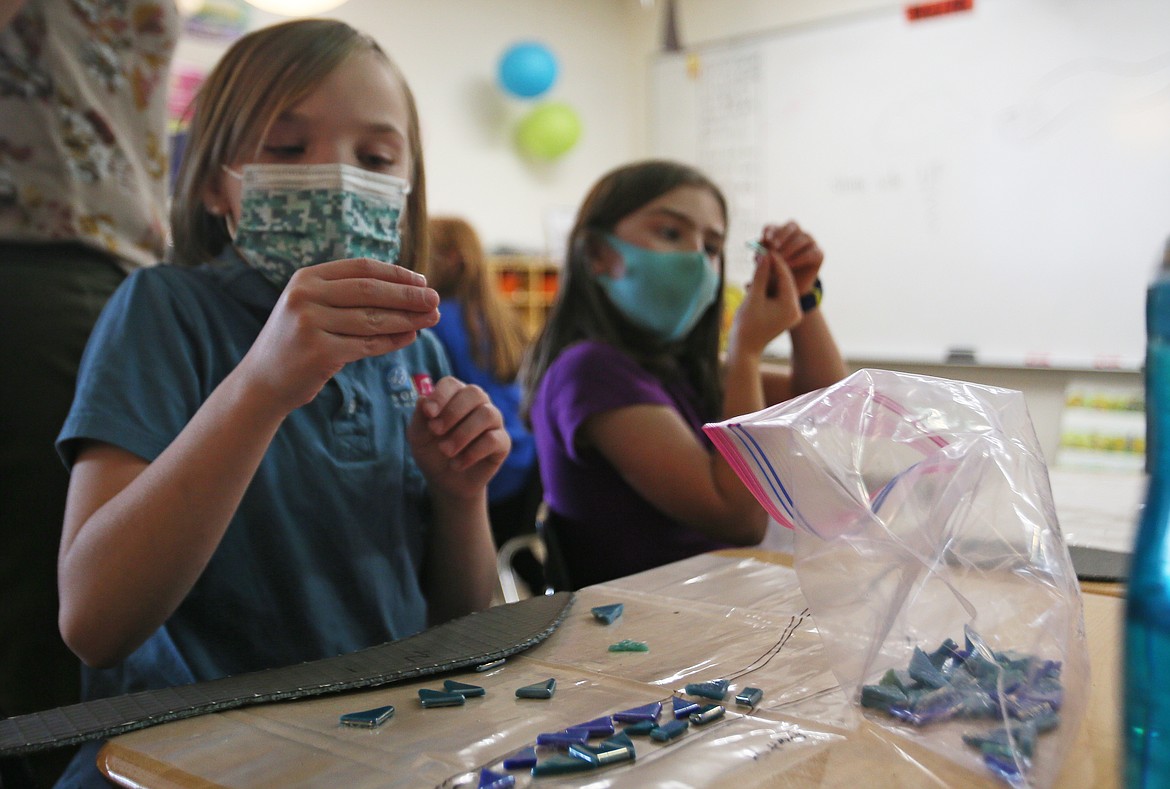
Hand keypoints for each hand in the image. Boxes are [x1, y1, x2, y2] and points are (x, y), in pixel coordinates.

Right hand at [237, 258, 439, 413]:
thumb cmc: (298, 342)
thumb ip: (349, 296)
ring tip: (432, 319)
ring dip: (408, 319)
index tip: (422, 282)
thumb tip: (409, 290)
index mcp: (307, 278)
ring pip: (373, 319)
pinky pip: (367, 345)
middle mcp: (305, 296)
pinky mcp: (319, 353)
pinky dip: (393, 341)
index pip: (361, 268)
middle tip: (436, 300)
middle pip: (370, 291)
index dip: (396, 274)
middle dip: (408, 295)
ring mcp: (310, 324)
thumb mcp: (314, 307)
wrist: (264, 381)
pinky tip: (411, 336)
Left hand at [408, 376, 509, 498]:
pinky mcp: (502, 443)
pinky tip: (457, 464)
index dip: (441, 395)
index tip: (429, 413)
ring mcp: (493, 422)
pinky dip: (473, 453)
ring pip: (488, 414)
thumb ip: (420, 417)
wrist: (445, 482)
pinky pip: (494, 439)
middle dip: (453, 412)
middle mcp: (478, 404)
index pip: (452, 384)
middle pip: (475, 393)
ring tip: (446, 451)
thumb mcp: (418, 436)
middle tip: (436, 432)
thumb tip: (423, 398)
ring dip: (463, 434)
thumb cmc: (432, 452)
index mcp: (455, 396)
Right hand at [729, 235, 804, 356]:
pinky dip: (770, 286)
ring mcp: (791, 313)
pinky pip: (779, 295)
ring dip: (772, 275)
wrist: (744, 349)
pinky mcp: (784, 315)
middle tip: (763, 252)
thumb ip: (761, 275)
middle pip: (786, 281)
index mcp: (791, 306)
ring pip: (782, 287)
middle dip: (774, 267)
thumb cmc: (746, 325)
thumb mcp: (753, 297)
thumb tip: (765, 254)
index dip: (775, 261)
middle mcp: (795, 309)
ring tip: (760, 262)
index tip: (765, 248)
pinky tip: (761, 276)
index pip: (786, 276)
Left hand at [759, 221, 823, 295]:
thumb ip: (762, 260)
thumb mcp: (765, 268)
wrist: (790, 290)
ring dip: (790, 249)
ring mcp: (809, 242)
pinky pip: (811, 253)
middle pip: (791, 226)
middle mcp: (796, 233)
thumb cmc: (774, 275)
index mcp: (779, 233)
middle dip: (782, 235)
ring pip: (801, 238)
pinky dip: (799, 258)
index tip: (765, 240)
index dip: (770, 231)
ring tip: (780, 260)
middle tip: (774, 247)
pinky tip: (790, 265)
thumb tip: (758, 255)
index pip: (773, 227)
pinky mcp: (819, 253)